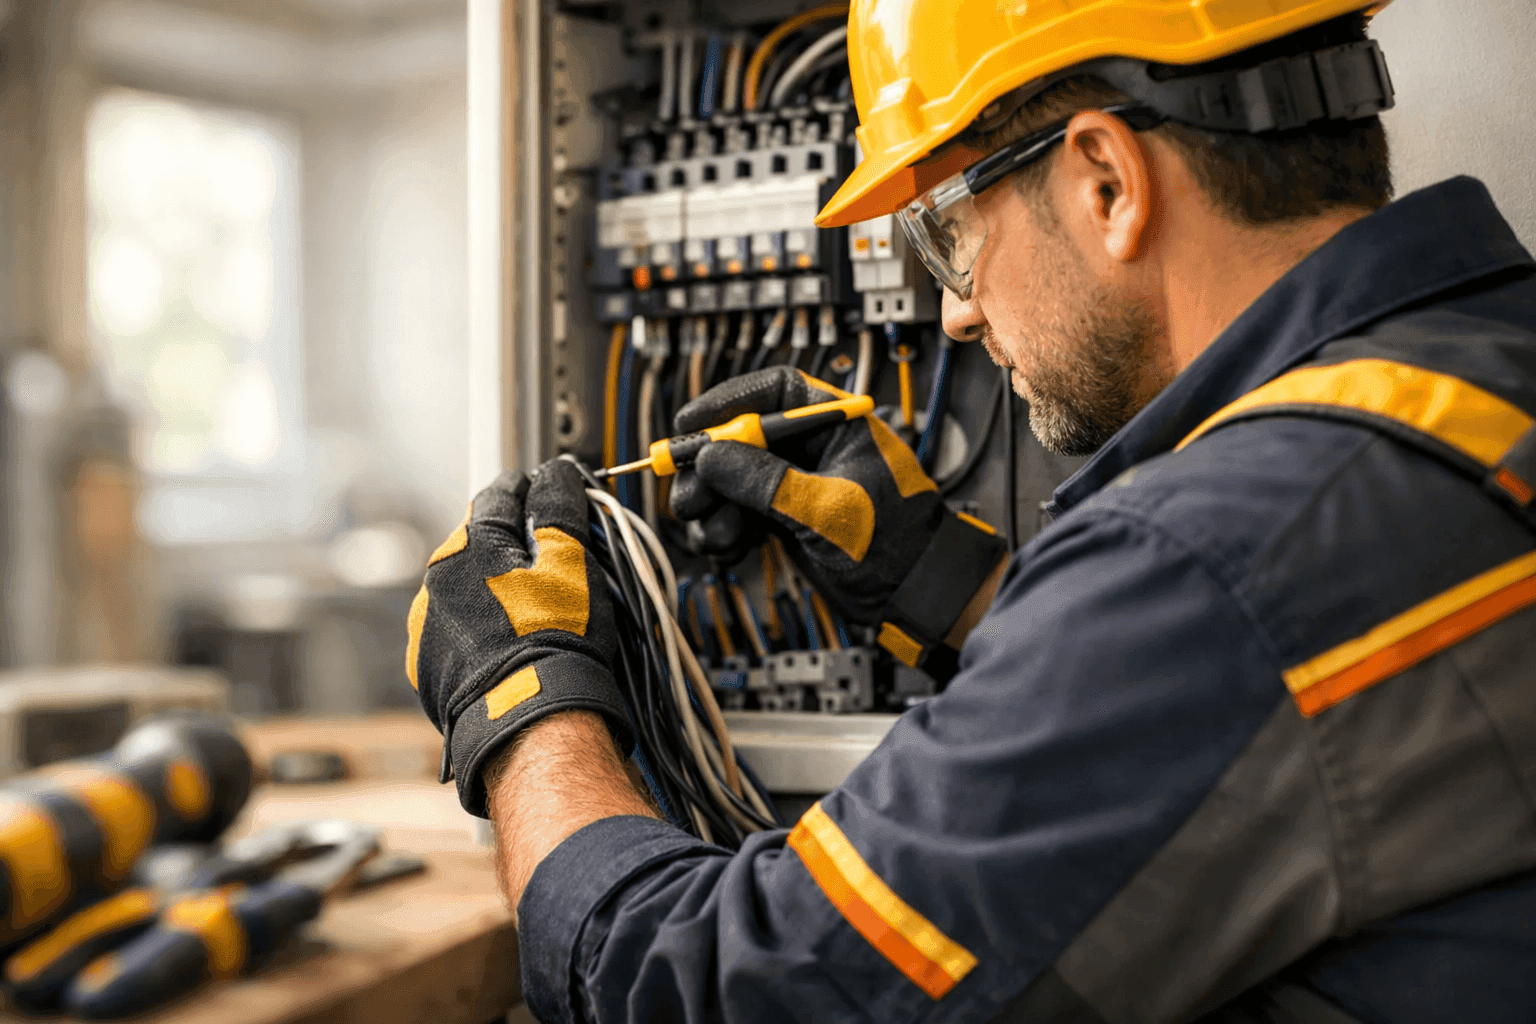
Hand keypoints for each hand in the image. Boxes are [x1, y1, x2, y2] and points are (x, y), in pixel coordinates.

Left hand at [407, 459, 630, 816]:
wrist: (530, 718)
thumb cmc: (554, 639)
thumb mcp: (569, 561)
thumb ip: (558, 508)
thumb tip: (556, 474)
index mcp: (466, 547)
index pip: (499, 495)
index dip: (532, 491)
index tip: (551, 496)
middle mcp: (435, 581)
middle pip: (479, 542)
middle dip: (512, 543)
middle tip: (554, 561)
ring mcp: (429, 627)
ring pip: (466, 589)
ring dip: (494, 589)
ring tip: (537, 612)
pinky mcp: (430, 667)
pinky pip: (458, 633)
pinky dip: (481, 630)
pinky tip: (513, 644)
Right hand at [670, 367, 1006, 678]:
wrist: (916, 595)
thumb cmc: (898, 542)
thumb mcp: (831, 509)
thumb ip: (768, 482)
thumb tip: (711, 456)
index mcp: (834, 423)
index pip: (772, 391)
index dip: (726, 404)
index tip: (690, 424)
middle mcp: (810, 446)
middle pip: (737, 437)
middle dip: (707, 469)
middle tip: (689, 497)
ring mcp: (793, 483)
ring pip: (729, 479)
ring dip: (711, 506)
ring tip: (717, 535)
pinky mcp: (783, 517)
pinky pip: (736, 512)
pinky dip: (723, 530)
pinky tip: (727, 547)